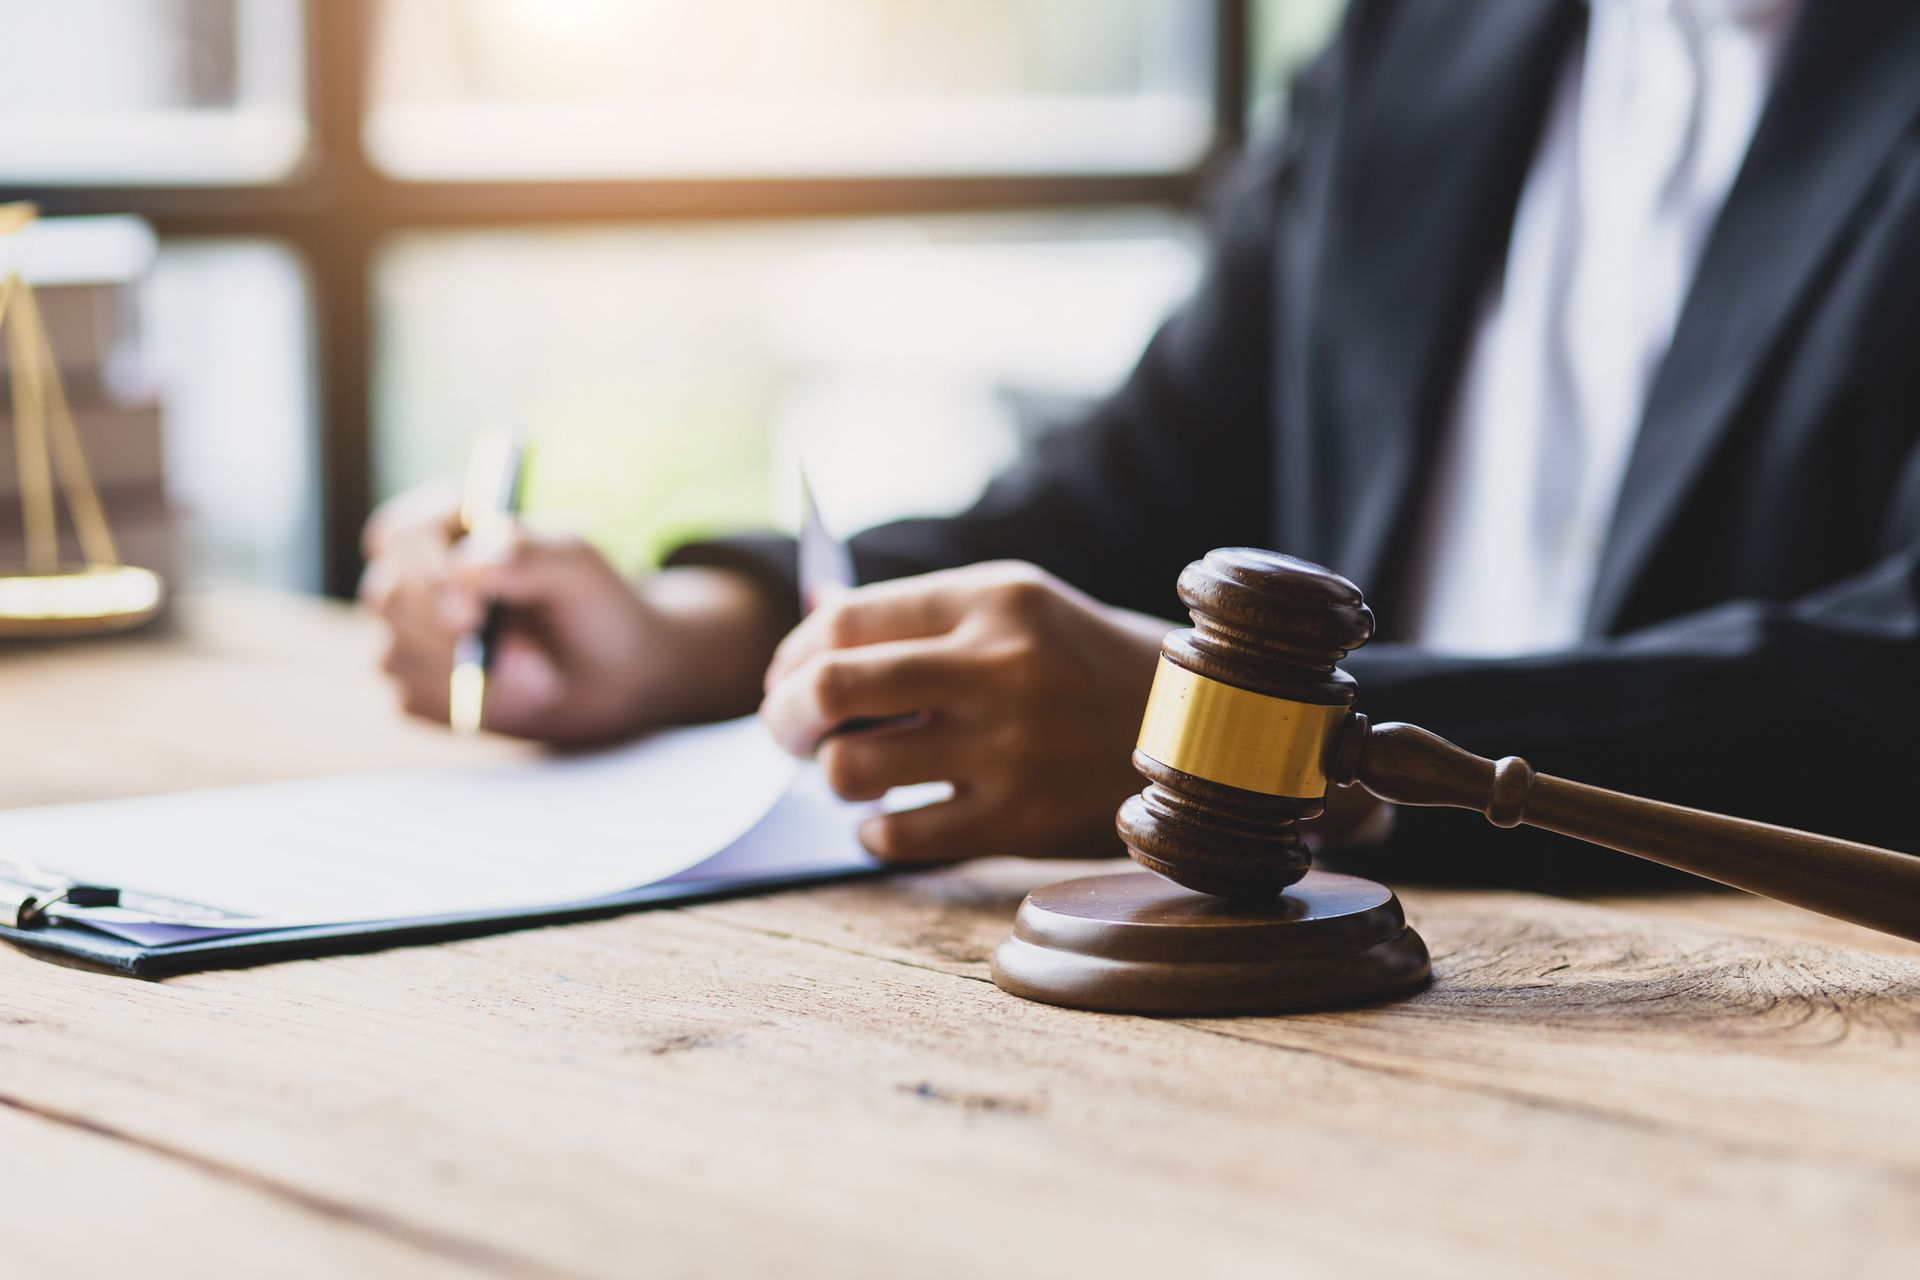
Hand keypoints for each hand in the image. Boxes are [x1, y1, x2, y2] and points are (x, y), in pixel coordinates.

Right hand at [359, 484, 780, 744]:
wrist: (620, 672)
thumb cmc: (597, 602)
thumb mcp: (578, 564)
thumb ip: (526, 552)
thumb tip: (463, 569)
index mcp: (449, 525)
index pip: (397, 537)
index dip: (424, 574)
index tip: (474, 610)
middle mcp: (420, 577)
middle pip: (386, 599)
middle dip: (454, 637)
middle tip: (529, 656)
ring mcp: (413, 634)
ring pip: (391, 654)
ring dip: (470, 675)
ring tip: (541, 675)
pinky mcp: (420, 686)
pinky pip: (409, 699)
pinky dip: (464, 705)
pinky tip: (516, 697)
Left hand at [760, 562, 1168, 864]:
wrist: (1196, 734)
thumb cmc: (1080, 664)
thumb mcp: (1015, 608)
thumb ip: (917, 613)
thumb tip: (810, 616)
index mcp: (993, 600)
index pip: (843, 620)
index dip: (793, 655)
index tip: (788, 679)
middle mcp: (998, 667)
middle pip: (830, 687)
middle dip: (784, 716)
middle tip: (791, 734)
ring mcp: (1010, 748)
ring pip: (852, 769)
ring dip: (833, 775)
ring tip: (856, 771)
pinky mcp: (1020, 821)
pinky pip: (897, 836)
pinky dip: (875, 830)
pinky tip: (896, 816)